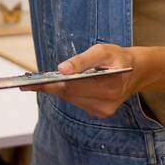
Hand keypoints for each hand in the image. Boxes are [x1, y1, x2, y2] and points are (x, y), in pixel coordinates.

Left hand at [20, 43, 138, 118]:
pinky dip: (68, 93)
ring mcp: (103, 111)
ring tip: (41, 81)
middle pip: (69, 94)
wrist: (136, 72)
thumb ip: (81, 60)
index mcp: (109, 85)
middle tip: (28, 81)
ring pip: (71, 99)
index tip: (28, 84)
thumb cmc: (117, 58)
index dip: (48, 84)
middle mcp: (106, 103)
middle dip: (50, 86)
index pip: (71, 86)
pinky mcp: (100, 113)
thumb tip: (61, 70)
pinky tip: (62, 85)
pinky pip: (77, 102)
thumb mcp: (101, 51)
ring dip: (58, 89)